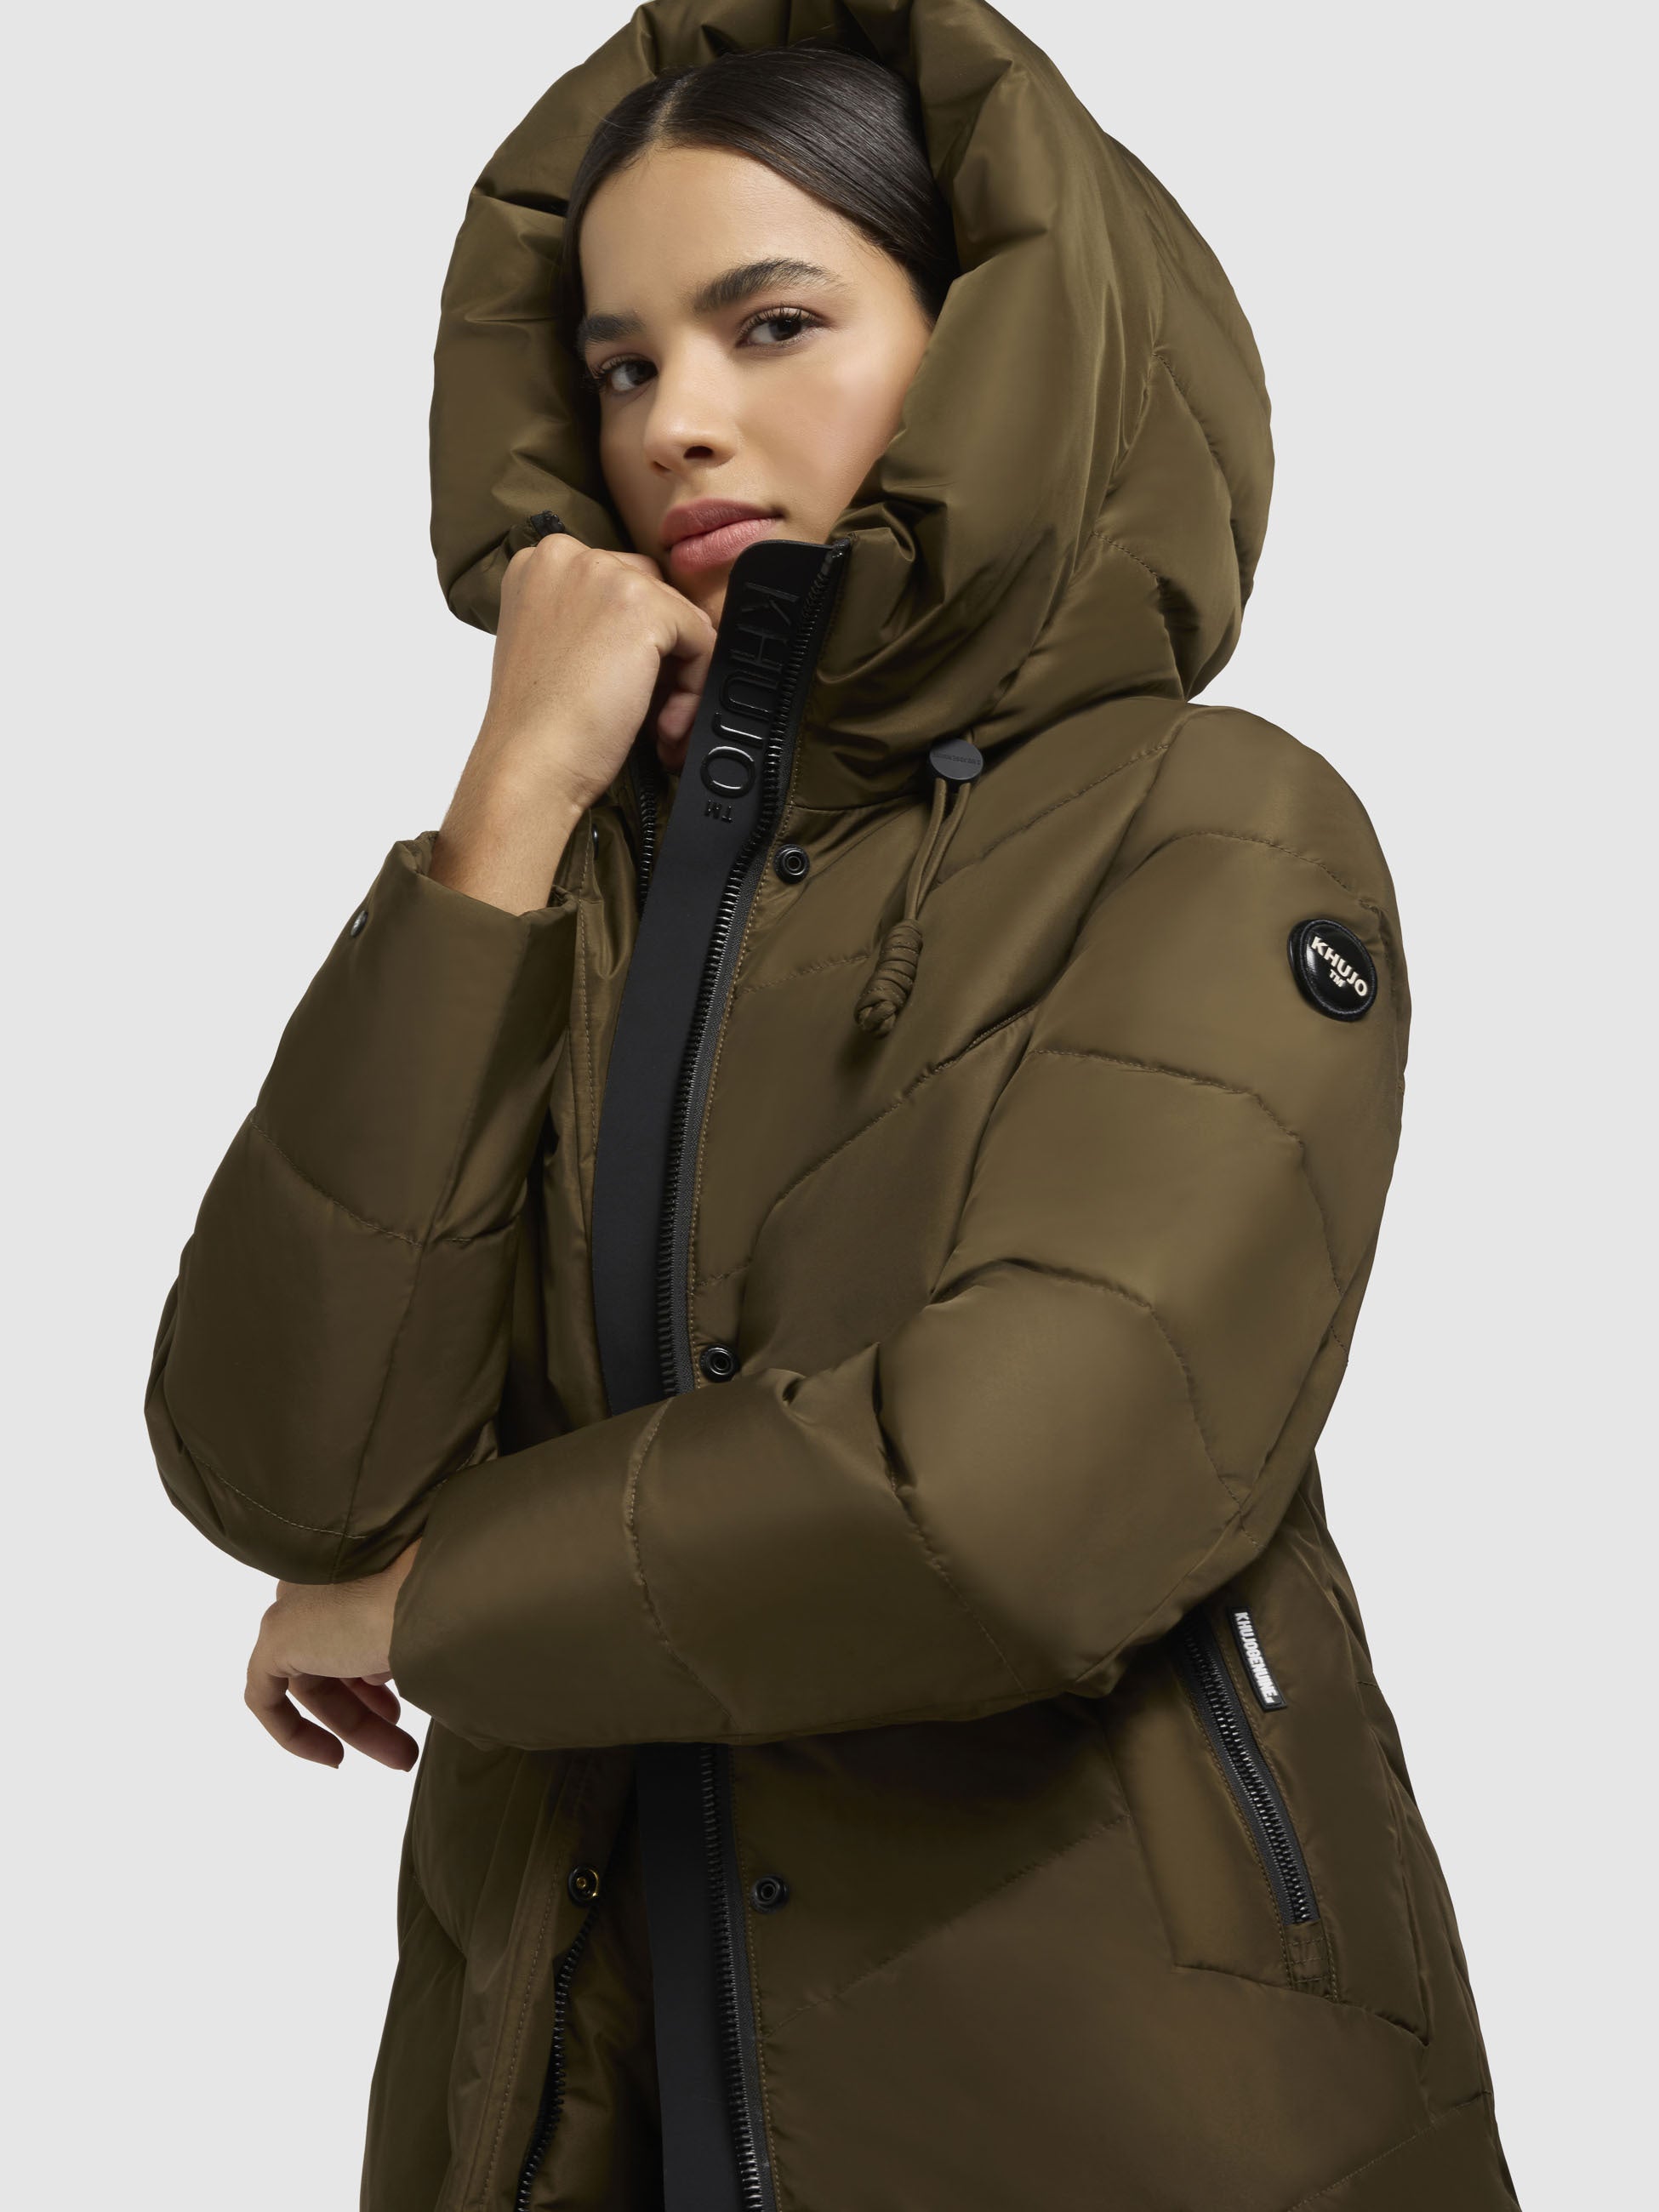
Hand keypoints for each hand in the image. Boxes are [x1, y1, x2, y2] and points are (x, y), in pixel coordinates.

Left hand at [245, 1542, 422, 1770]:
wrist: (427, 1593)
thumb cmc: (438, 1602)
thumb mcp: (418, 1629)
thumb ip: (392, 1648)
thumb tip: (377, 1670)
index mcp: (350, 1571)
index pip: (353, 1634)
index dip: (375, 1682)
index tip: (400, 1712)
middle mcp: (317, 1583)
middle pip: (334, 1664)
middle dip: (372, 1713)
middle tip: (407, 1747)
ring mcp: (294, 1608)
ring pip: (314, 1682)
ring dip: (356, 1725)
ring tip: (401, 1758)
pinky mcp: (275, 1638)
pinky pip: (268, 1696)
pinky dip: (294, 1730)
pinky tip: (332, 1757)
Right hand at [431, 536, 716, 914]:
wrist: (530, 764)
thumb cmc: (538, 724)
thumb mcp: (554, 646)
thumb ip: (592, 621)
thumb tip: (650, 630)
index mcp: (539, 563)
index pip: (619, 585)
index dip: (633, 642)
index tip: (622, 686)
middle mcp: (569, 555)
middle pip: (654, 595)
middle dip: (661, 655)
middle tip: (648, 711)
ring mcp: (606, 574)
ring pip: (681, 619)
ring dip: (679, 679)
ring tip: (656, 725)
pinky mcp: (643, 606)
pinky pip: (703, 639)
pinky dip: (695, 688)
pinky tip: (662, 724)